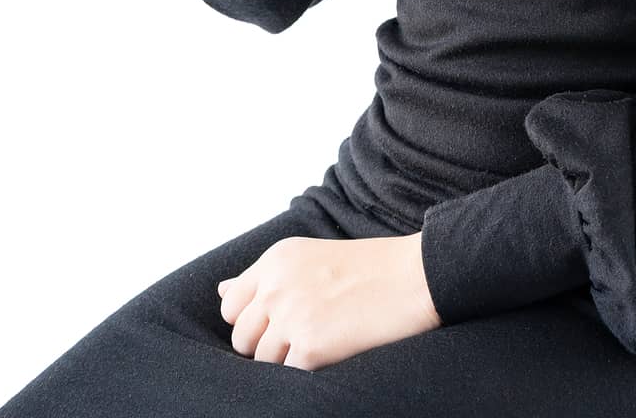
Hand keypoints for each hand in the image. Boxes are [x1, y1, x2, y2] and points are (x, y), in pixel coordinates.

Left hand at [217, 230, 441, 369]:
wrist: (414, 278)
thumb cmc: (368, 268)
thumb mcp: (307, 257)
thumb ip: (264, 277)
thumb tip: (221, 291)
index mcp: (275, 260)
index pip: (230, 305)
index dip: (251, 321)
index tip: (276, 323)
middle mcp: (276, 285)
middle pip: (242, 338)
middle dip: (265, 345)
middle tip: (304, 336)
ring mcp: (291, 316)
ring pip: (263, 362)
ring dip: (288, 360)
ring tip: (324, 340)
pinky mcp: (310, 347)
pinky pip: (288, 377)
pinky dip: (307, 373)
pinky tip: (332, 353)